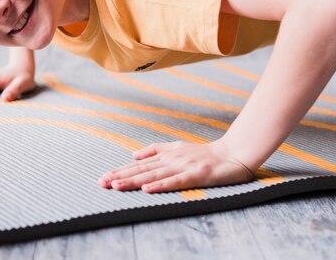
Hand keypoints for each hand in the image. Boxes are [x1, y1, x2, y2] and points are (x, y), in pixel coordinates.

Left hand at [98, 139, 254, 192]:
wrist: (233, 153)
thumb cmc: (205, 153)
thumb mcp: (177, 147)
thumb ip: (155, 150)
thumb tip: (132, 155)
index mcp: (166, 155)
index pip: (138, 165)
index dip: (120, 171)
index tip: (103, 178)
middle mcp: (171, 160)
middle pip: (141, 170)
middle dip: (120, 177)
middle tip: (102, 183)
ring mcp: (182, 166)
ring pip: (153, 175)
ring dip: (134, 181)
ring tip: (116, 186)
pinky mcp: (195, 174)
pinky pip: (175, 181)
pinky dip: (160, 185)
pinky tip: (147, 189)